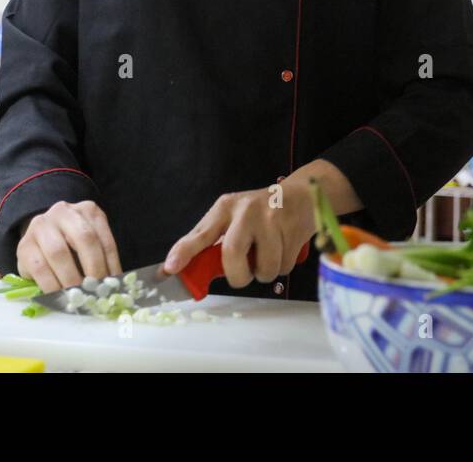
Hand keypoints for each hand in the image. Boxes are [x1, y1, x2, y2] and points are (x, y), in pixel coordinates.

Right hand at [16, 200, 121, 293]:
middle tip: (97, 291)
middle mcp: (63, 212)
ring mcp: (41, 226)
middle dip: (93, 268)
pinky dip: (52, 286)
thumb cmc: (71, 246)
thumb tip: (113, 286)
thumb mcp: (89, 246)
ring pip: (58, 252)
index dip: (111, 264)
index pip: (104, 238)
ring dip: (71, 279)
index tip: (114, 285)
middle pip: (84, 238)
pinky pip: (39, 268)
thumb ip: (100, 259)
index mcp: (87, 210)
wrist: (39, 240)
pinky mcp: (24, 245)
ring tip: (78, 297)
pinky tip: (59, 296)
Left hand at [164, 180, 315, 288]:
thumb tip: (190, 271)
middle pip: (232, 254)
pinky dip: (282, 267)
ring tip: (268, 255)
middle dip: (238, 275)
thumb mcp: (235, 218)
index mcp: (226, 208)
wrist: (302, 196)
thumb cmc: (262, 212)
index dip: (184, 251)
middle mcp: (246, 211)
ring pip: (263, 268)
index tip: (170, 268)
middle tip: (243, 274)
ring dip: (265, 272)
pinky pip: (283, 267)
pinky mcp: (293, 230)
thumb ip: (214, 242)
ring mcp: (271, 220)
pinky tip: (283, 248)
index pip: (201, 232)